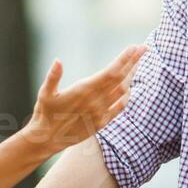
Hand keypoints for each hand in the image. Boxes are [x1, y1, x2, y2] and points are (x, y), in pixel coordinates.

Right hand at [21, 45, 145, 155]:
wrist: (47, 140)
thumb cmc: (44, 113)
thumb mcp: (45, 93)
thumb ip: (53, 76)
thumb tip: (58, 60)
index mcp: (84, 90)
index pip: (111, 72)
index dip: (124, 60)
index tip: (134, 47)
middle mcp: (95, 101)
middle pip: (121, 79)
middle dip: (133, 62)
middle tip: (144, 48)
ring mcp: (100, 113)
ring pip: (123, 92)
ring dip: (131, 76)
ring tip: (137, 63)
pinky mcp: (101, 123)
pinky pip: (120, 108)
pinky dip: (127, 96)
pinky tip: (130, 87)